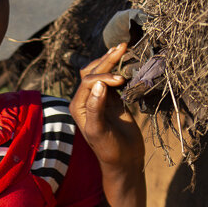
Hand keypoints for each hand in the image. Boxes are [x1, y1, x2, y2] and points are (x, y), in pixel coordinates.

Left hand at [69, 44, 144, 173]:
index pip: (88, 82)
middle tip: (123, 46)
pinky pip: (113, 80)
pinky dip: (120, 69)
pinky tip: (128, 61)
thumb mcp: (99, 131)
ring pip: (102, 72)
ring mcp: (100, 98)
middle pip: (93, 72)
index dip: (103, 76)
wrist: (124, 160)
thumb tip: (99, 84)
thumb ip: (96, 108)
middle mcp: (86, 99)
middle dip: (107, 59)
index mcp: (78, 106)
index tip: (121, 80)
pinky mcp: (112, 100)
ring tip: (123, 47)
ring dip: (111, 60)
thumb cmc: (108, 149)